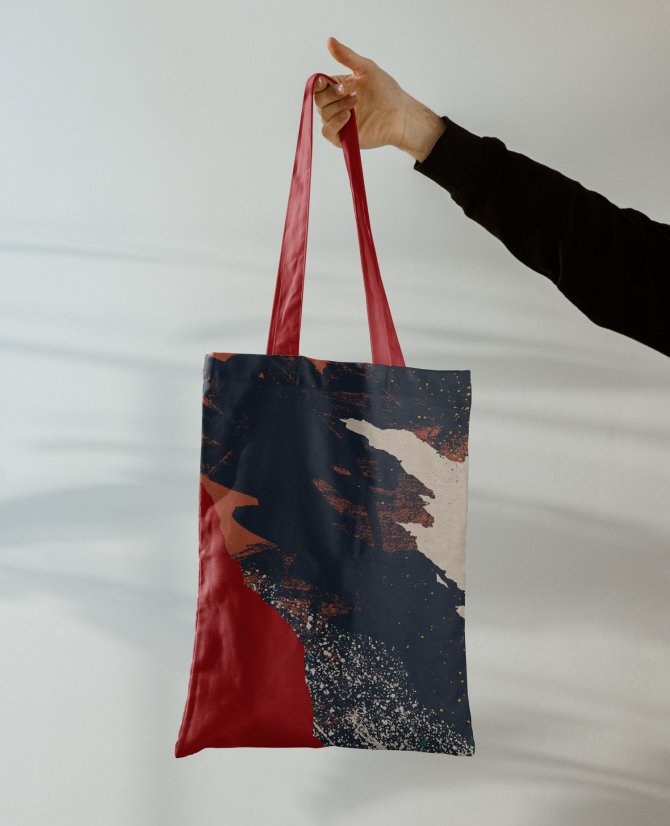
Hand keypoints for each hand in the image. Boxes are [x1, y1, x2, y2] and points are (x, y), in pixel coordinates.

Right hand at [314, 38, 422, 152]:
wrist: (400, 114)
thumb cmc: (386, 92)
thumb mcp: (366, 69)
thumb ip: (347, 56)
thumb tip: (329, 40)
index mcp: (338, 88)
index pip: (319, 86)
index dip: (318, 84)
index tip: (324, 82)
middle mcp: (335, 105)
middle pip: (319, 100)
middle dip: (331, 94)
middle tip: (346, 90)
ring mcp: (338, 122)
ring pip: (324, 114)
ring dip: (338, 106)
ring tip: (356, 101)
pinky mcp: (342, 137)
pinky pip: (328, 131)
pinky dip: (335, 123)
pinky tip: (348, 116)